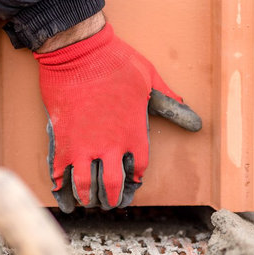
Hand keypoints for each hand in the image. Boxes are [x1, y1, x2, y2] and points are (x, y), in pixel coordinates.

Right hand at [35, 22, 201, 211]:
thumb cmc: (117, 62)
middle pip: (112, 186)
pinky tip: (62, 193)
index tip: (132, 181)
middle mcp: (110, 146)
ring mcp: (84, 146)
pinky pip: (59, 172)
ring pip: (85, 186)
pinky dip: (60, 186)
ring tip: (86, 202)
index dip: (134, 179)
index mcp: (134, 134)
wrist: (79, 52)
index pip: (138, 170)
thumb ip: (169, 103)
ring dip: (87, 198)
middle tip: (109, 202)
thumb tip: (194, 120)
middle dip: (111, 198)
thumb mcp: (150, 80)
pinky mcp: (61, 140)